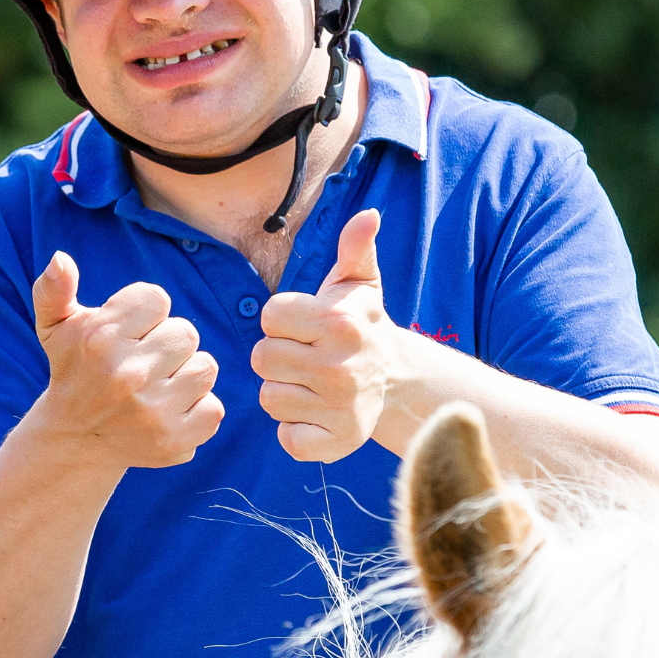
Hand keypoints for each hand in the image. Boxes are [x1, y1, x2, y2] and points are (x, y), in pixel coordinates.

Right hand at [29, 252, 223, 467]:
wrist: (75, 440)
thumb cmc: (73, 371)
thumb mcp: (54, 328)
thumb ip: (54, 290)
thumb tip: (60, 259)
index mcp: (101, 339)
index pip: (157, 299)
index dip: (145, 315)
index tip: (128, 335)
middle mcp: (126, 375)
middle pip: (186, 333)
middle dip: (168, 344)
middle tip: (143, 363)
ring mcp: (152, 411)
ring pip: (206, 368)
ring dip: (187, 374)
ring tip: (160, 385)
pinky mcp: (174, 441)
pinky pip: (214, 407)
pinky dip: (197, 409)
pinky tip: (170, 411)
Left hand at [252, 209, 397, 461]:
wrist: (397, 378)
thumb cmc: (363, 324)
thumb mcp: (360, 283)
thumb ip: (356, 247)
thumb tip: (368, 215)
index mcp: (339, 324)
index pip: (269, 317)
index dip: (282, 321)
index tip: (305, 326)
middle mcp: (340, 367)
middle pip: (261, 358)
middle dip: (278, 356)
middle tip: (306, 356)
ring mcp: (338, 407)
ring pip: (269, 397)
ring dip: (285, 391)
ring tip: (312, 384)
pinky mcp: (335, 442)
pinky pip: (286, 437)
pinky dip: (295, 429)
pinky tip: (315, 413)